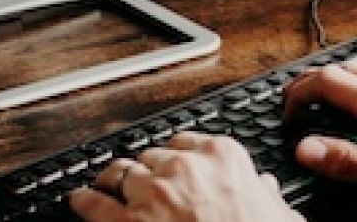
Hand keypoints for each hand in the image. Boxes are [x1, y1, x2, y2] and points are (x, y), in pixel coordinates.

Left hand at [69, 131, 303, 221]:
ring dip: (113, 179)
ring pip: (121, 173)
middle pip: (152, 156)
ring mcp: (152, 193)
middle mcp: (183, 167)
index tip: (173, 162)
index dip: (176, 156)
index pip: (187, 142)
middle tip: (139, 178)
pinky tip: (78, 200)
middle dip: (145, 168)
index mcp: (221, 156)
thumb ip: (267, 196)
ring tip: (104, 182)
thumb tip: (266, 189)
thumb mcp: (279, 214)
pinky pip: (95, 205)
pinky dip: (83, 201)